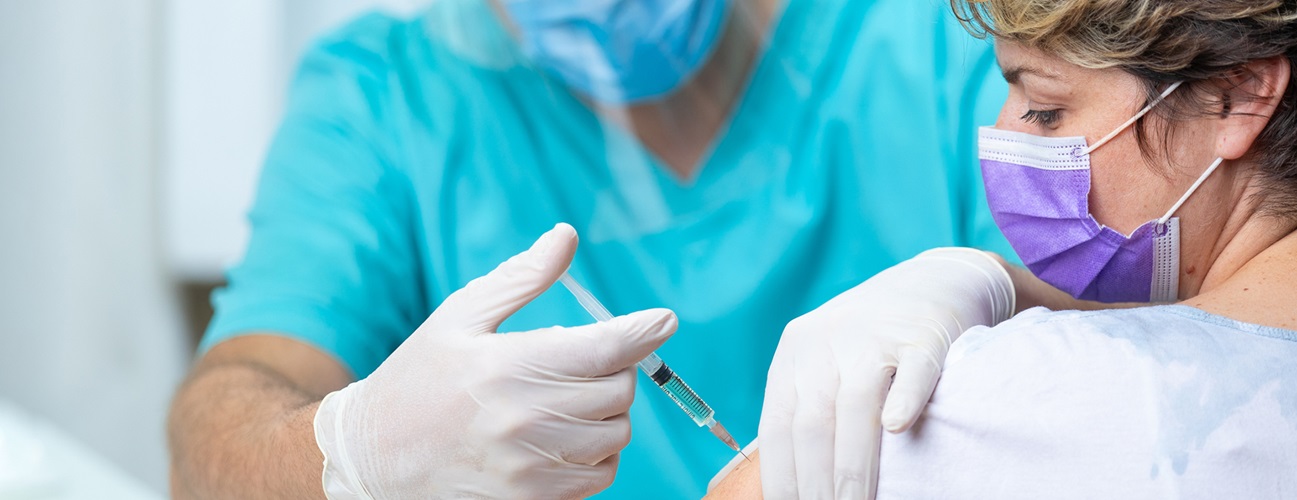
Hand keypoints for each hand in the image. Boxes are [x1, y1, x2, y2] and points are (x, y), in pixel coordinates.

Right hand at [313, 223, 677, 498]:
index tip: (663, 319)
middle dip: (616, 368)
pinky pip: (599, 475)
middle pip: (618, 391)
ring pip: (616, 434)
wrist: (374, 459)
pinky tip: (567, 434)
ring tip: (571, 397)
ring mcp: (530, 468)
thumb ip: (521, 278)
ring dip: (608, 411)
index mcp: (507, 366)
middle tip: (588, 359)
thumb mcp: (459, 317)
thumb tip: (566, 235)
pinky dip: (598, 452)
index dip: (643, 330)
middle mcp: (524, 421)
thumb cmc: (418, 379)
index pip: (603, 348)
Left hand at [758, 248, 1013, 498]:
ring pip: (855, 404)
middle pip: (813, 422)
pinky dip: (904, 399)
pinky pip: (913, 370)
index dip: (781, 476)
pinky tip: (899, 430)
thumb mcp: (826, 364)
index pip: (778, 426)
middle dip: (816, 482)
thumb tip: (794, 486)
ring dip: (853, 465)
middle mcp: (827, 341)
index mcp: (795, 353)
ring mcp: (875, 335)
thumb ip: (808, 413)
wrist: (933, 281)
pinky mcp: (924, 335)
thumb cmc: (873, 342)